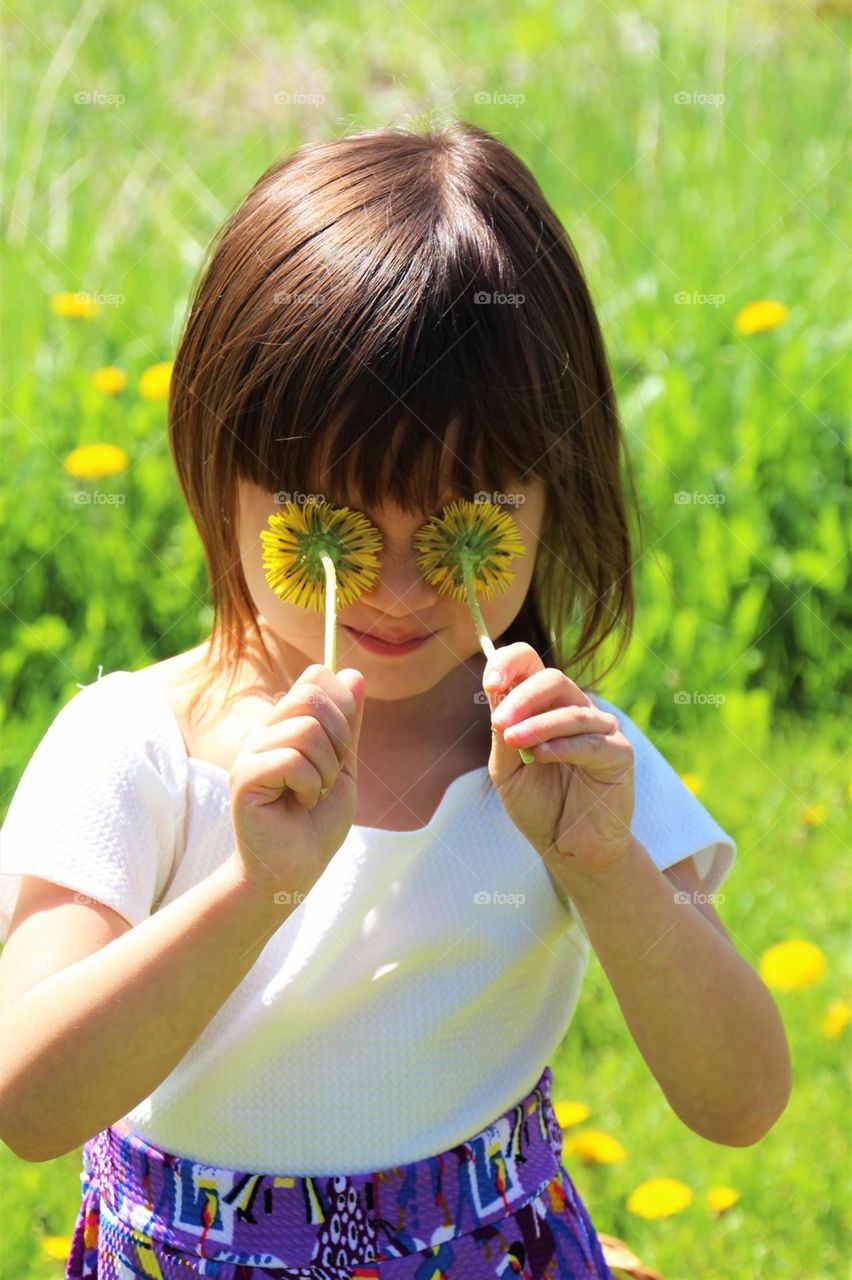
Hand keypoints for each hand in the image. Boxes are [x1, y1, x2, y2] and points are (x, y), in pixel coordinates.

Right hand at [228, 663, 364, 903]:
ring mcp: (251, 752)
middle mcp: (265, 731)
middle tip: (328, 775)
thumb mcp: (344, 767)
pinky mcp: (245, 777)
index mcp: (287, 724)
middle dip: (339, 737)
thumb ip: (349, 723)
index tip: (343, 747)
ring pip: (306, 729)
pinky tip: (300, 804)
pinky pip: (291, 760)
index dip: (343, 706)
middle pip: (312, 695)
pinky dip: (310, 785)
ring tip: (313, 794)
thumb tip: (354, 673)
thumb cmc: (316, 825)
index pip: (316, 677)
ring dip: (325, 770)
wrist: (293, 872)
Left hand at [484, 643, 634, 881]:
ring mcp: (600, 729)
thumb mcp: (508, 768)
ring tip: (514, 740)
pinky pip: (592, 742)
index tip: (490, 683)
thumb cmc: (538, 804)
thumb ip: (504, 731)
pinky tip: (542, 756)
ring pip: (572, 710)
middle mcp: (574, 708)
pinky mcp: (619, 753)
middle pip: (552, 679)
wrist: (568, 847)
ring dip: (538, 723)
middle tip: (499, 723)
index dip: (510, 663)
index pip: (530, 664)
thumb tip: (496, 690)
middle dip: (522, 696)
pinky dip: (564, 746)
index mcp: (545, 705)